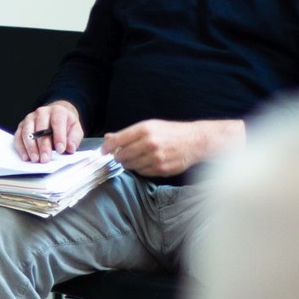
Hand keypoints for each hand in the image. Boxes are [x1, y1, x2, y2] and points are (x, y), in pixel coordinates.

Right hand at [14, 101, 82, 162]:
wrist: (56, 117)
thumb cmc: (65, 125)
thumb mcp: (75, 130)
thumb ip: (74, 139)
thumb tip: (70, 148)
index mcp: (57, 111)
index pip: (57, 122)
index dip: (59, 136)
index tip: (61, 150)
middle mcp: (42, 112)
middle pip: (41, 128)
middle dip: (43, 146)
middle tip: (45, 159)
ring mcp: (30, 118)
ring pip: (27, 132)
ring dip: (31, 147)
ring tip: (35, 159)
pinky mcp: (22, 125)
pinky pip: (18, 136)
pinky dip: (21, 147)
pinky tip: (26, 157)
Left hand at [101, 118, 244, 177]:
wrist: (195, 141)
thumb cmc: (171, 132)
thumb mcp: (150, 126)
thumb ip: (128, 133)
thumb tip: (108, 138)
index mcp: (145, 129)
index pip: (118, 140)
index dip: (107, 147)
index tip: (102, 151)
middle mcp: (149, 143)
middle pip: (122, 155)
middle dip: (117, 156)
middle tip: (118, 155)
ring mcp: (156, 157)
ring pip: (130, 165)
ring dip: (128, 163)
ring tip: (133, 158)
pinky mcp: (161, 169)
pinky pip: (142, 172)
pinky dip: (139, 169)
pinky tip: (145, 162)